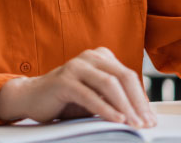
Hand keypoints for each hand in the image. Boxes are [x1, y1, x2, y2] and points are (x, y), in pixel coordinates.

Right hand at [0, 47, 156, 127]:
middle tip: (146, 122)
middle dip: (137, 102)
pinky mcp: (64, 80)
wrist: (30, 97)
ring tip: (134, 123)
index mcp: (100, 57)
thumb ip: (113, 98)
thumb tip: (140, 113)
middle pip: (123, 77)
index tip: (150, 118)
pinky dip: (105, 109)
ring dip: (125, 106)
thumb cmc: (64, 99)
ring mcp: (76, 66)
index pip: (128, 76)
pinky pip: (90, 95)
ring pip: (109, 84)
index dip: (142, 98)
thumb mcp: (94, 97)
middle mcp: (89, 57)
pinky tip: (116, 119)